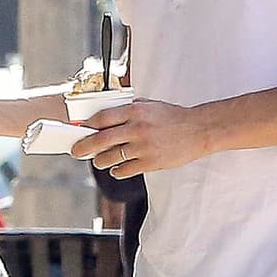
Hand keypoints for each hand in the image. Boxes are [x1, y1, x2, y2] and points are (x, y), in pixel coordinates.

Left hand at [70, 99, 213, 177]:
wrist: (199, 130)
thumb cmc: (174, 117)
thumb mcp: (150, 105)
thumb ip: (129, 110)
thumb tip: (105, 117)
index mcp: (135, 111)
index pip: (102, 118)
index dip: (87, 126)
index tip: (80, 130)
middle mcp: (137, 129)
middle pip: (100, 140)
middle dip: (84, 147)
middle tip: (76, 151)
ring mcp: (143, 147)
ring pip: (110, 157)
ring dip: (100, 160)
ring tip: (99, 160)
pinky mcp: (150, 162)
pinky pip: (125, 170)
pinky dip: (117, 171)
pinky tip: (116, 169)